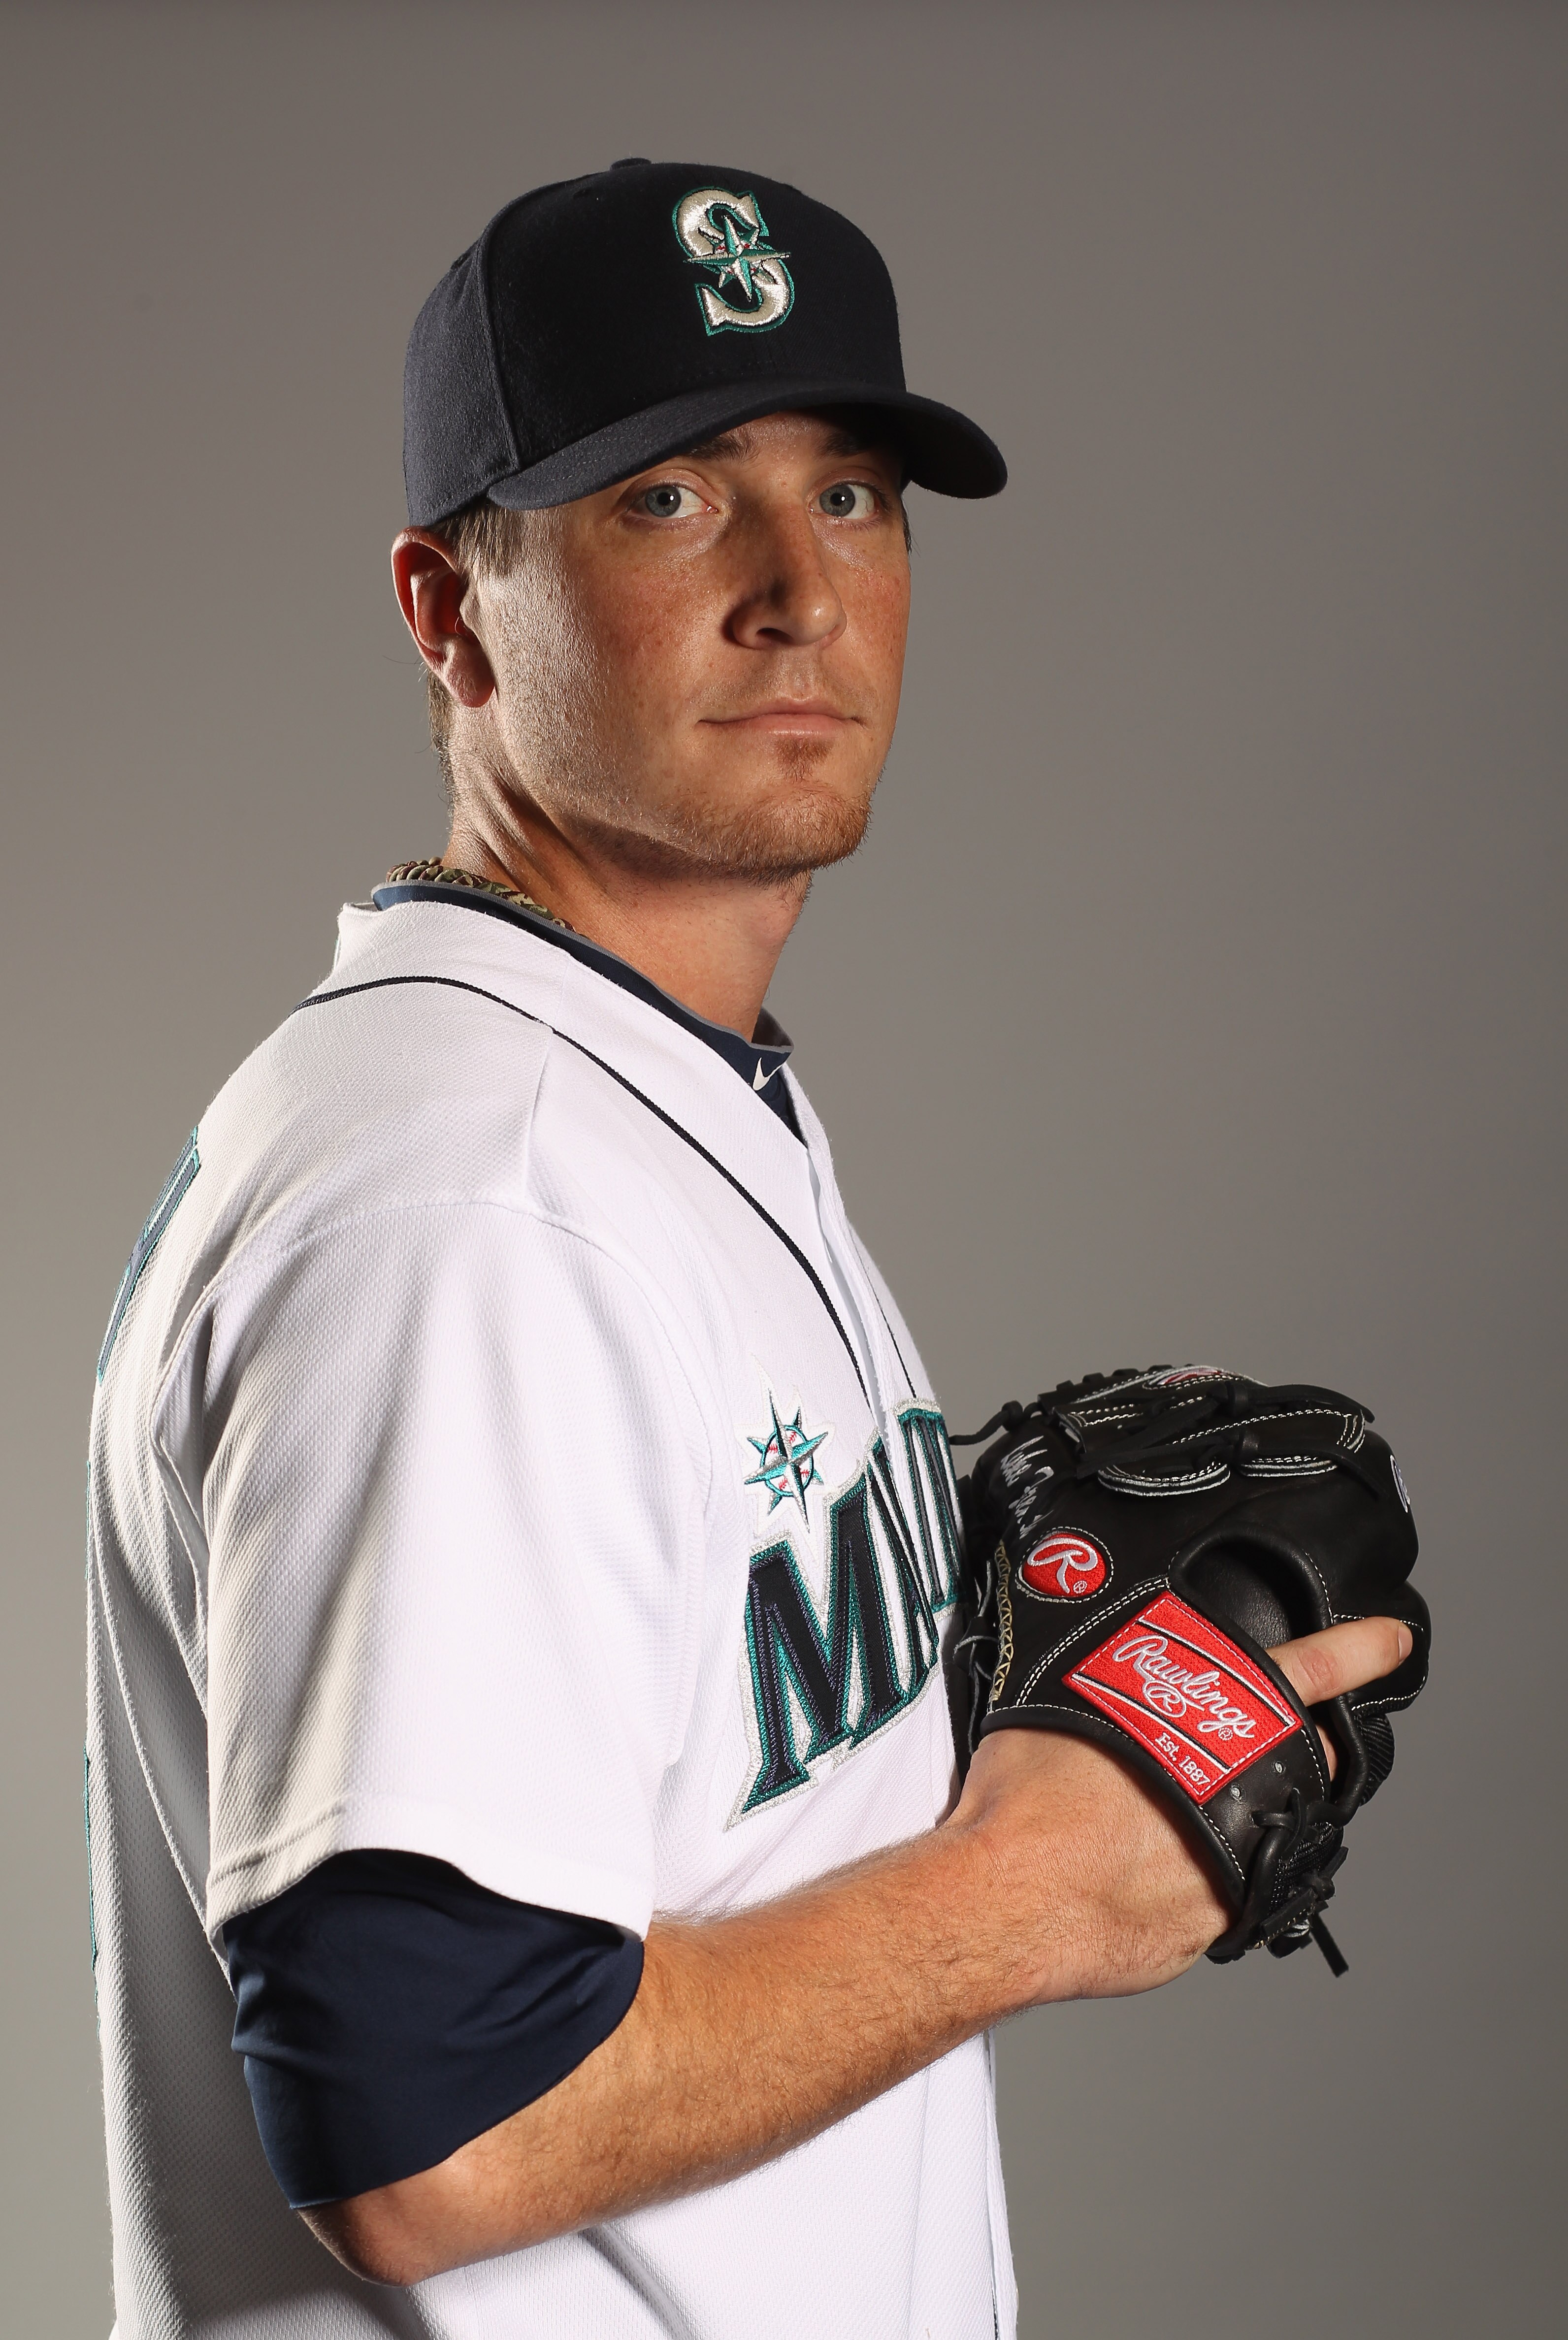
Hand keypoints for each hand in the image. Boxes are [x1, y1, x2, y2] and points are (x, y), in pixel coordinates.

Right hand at [953, 1614, 1411, 2006]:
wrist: (1009, 1900)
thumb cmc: (1026, 1802)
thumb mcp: (1066, 1695)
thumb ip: (1114, 1675)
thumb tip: (1114, 1661)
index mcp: (1211, 1725)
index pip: (1309, 1670)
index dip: (1357, 1651)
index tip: (1388, 1642)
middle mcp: (1243, 1794)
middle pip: (1305, 1759)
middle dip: (1292, 1749)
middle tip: (1244, 1748)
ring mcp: (1239, 1862)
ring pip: (1268, 1829)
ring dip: (1238, 1818)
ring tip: (1166, 1819)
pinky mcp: (1220, 1921)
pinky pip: (1224, 1888)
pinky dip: (1193, 1878)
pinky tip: (1140, 1870)